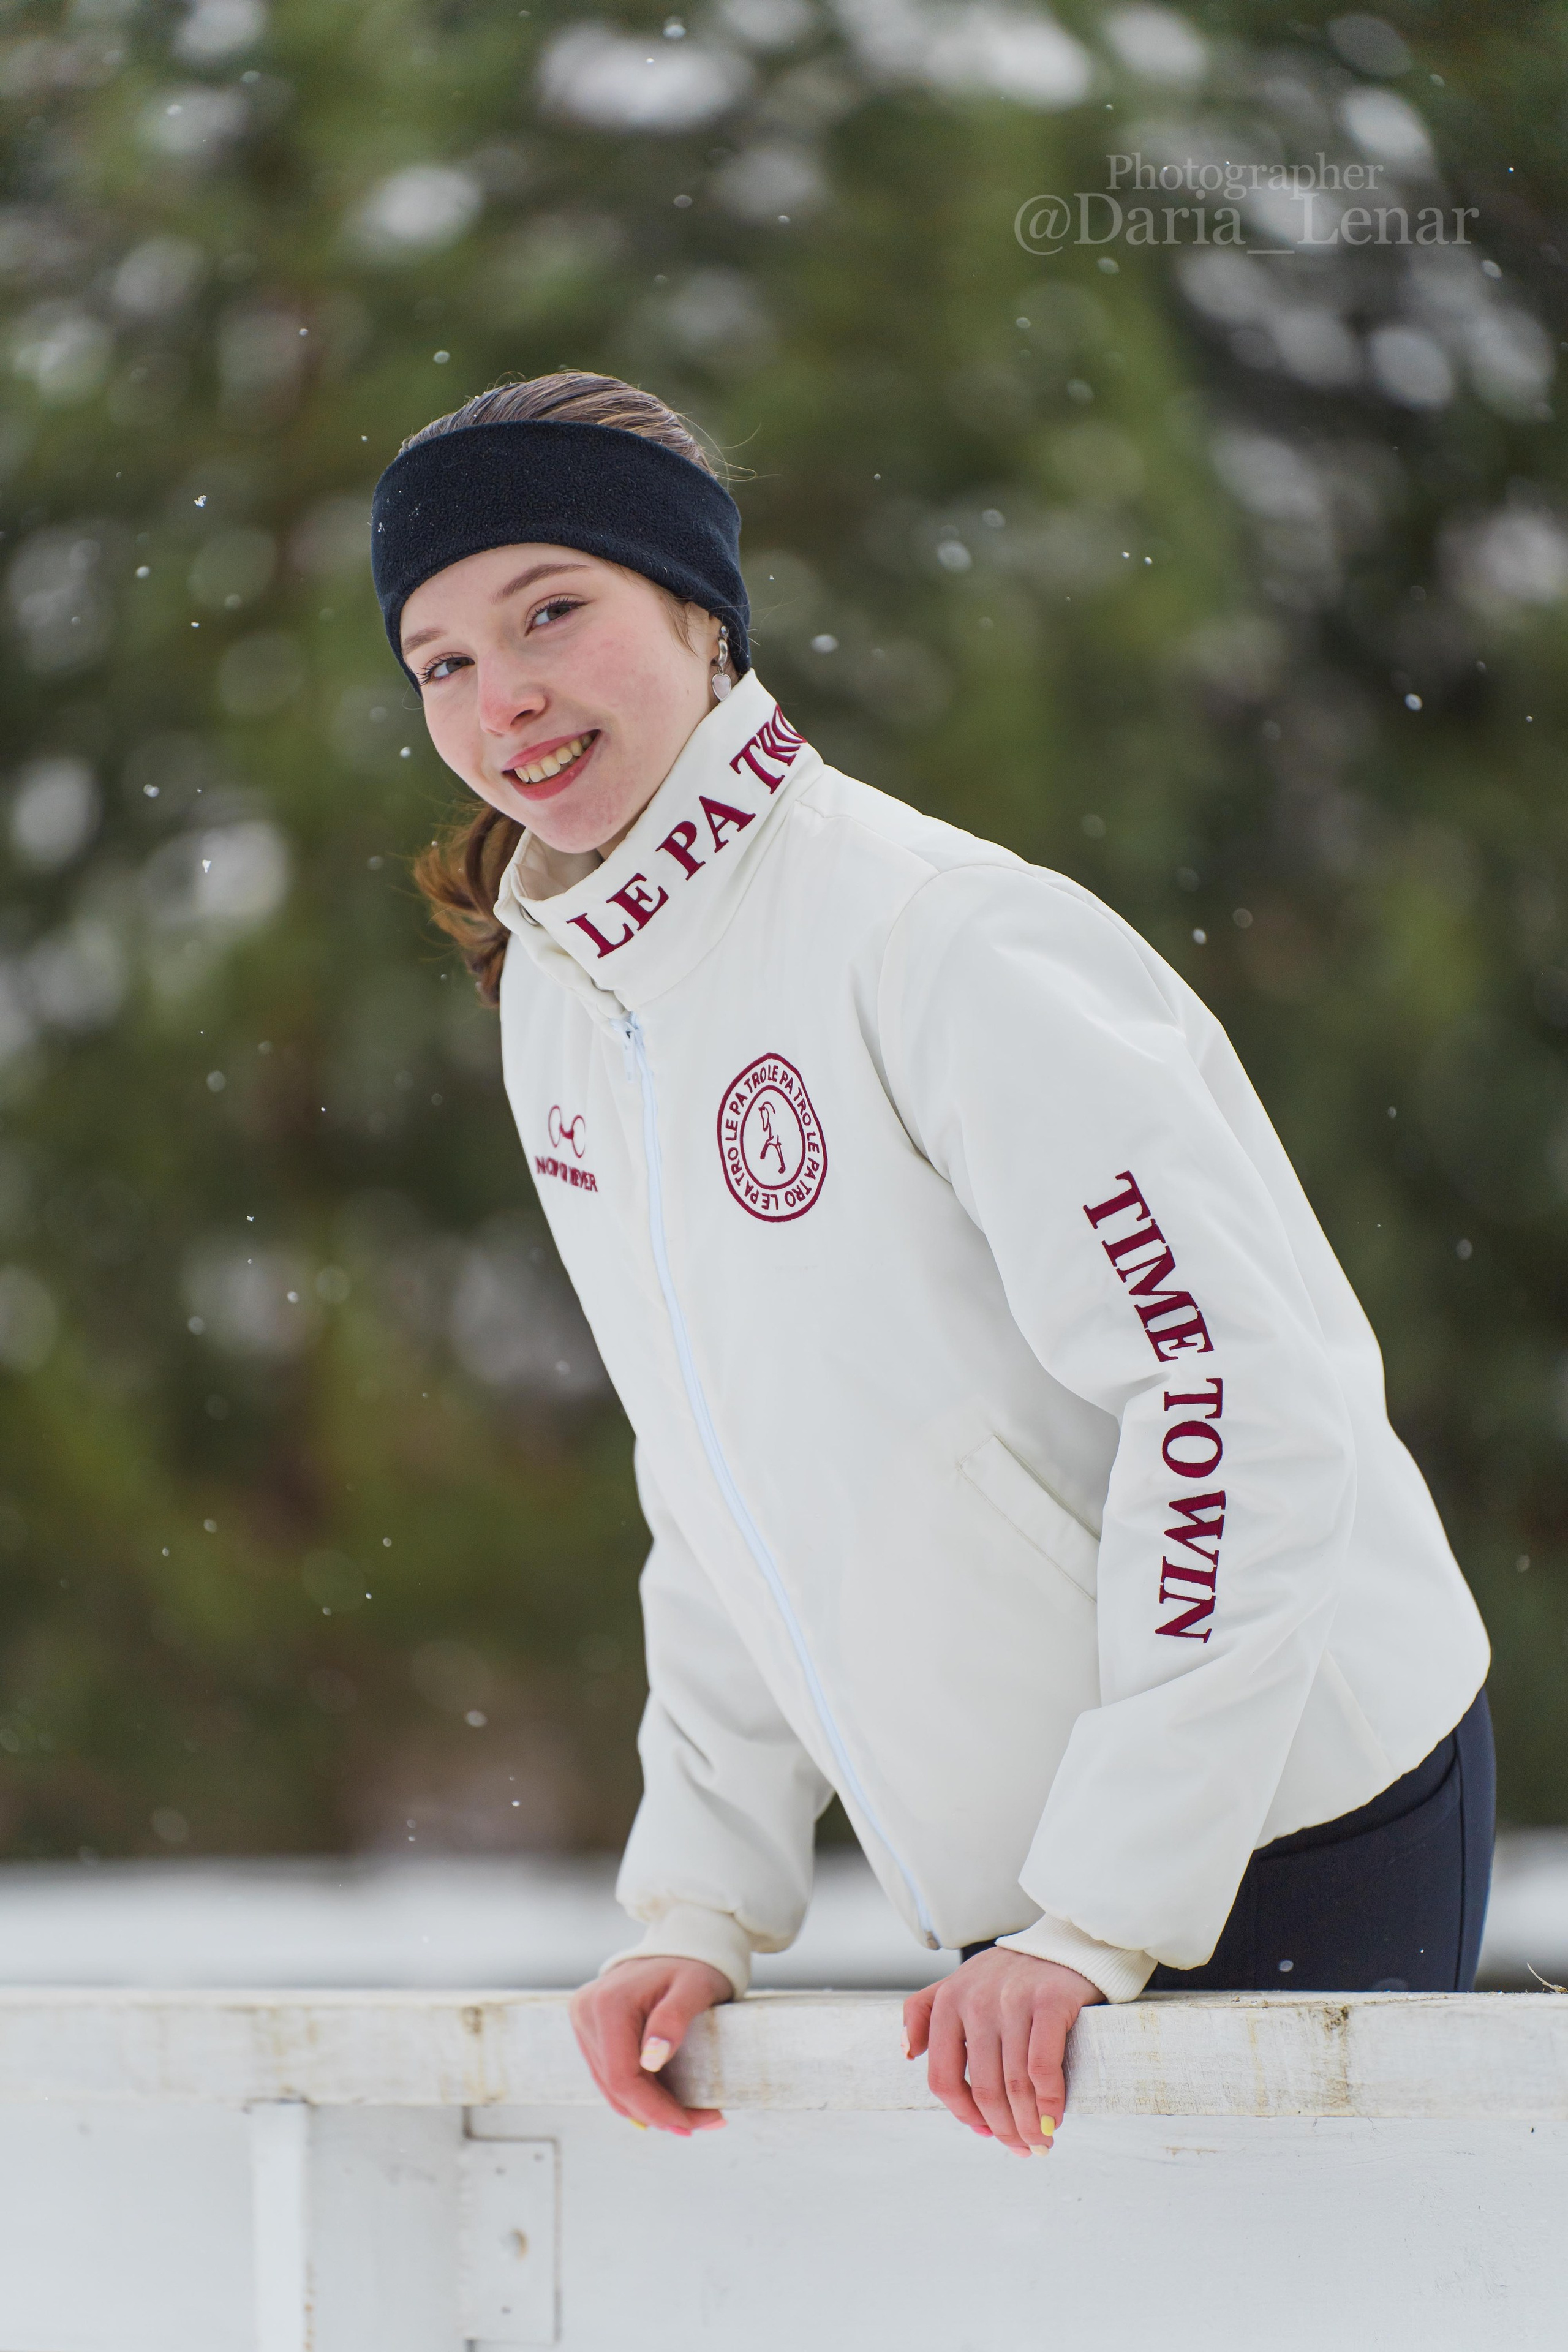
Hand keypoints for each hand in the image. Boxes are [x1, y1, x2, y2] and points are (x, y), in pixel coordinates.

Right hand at [570, 1956, 732, 2135]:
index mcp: (609, 2004)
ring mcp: (583, 2020)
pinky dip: (636, 2091)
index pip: (623, 2077)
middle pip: (615, 2086)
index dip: (654, 2108)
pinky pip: (608, 2072)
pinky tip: (664, 2099)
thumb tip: (651, 2060)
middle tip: (700, 2124)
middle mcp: (587, 2012)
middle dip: (656, 2113)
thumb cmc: (693, 1963)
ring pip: (610, 2085)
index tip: (690, 2124)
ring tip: (688, 2117)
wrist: (680, 1942)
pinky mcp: (589, 2027)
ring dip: (647, 2108)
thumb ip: (673, 2019)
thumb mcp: (694, 1987)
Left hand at [903, 1948, 1103, 2155]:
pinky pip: (1043, 2067)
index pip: (943, 2079)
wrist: (1062, 1947)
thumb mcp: (959, 1985)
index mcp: (948, 2002)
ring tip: (1041, 2144)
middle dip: (1003, 2129)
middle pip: (982, 2089)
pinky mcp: (1049, 2001)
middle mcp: (975, 2000)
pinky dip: (1049, 2103)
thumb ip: (924, 2013)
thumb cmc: (1009, 1976)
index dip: (964, 2116)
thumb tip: (909, 2054)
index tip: (986, 2133)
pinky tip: (1055, 2120)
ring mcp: (1013, 2000)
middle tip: (1022, 2149)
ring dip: (1029, 2126)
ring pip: (1014, 2085)